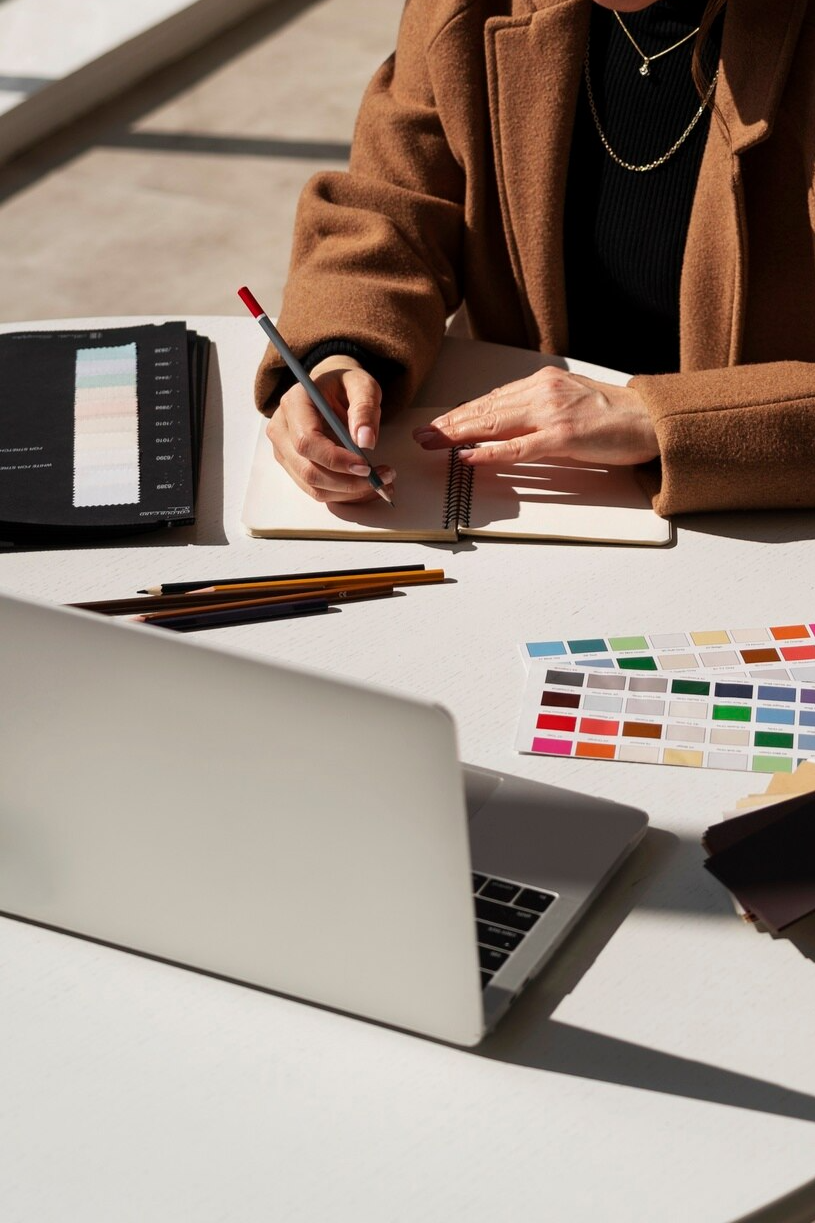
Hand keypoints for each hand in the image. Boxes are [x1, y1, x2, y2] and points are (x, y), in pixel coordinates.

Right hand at [266, 356, 394, 501]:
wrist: (329, 389)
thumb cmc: (344, 385)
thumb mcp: (362, 386)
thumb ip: (364, 408)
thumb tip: (366, 441)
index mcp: (294, 402)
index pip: (307, 441)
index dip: (336, 460)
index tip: (365, 466)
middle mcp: (281, 428)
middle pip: (308, 470)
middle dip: (346, 482)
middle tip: (380, 479)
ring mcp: (283, 450)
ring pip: (313, 486)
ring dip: (348, 492)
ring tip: (380, 482)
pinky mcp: (292, 466)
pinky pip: (317, 490)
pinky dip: (344, 494)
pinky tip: (366, 486)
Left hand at [412, 365, 659, 466]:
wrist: (650, 420)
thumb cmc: (614, 417)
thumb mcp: (570, 402)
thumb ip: (537, 409)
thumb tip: (505, 423)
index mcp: (543, 382)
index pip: (492, 399)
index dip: (461, 413)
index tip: (437, 423)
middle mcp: (542, 392)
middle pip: (485, 409)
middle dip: (449, 423)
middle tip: (421, 435)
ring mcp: (552, 413)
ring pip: (494, 424)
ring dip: (458, 435)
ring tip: (433, 444)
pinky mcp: (563, 437)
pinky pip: (517, 448)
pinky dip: (489, 453)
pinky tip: (467, 457)